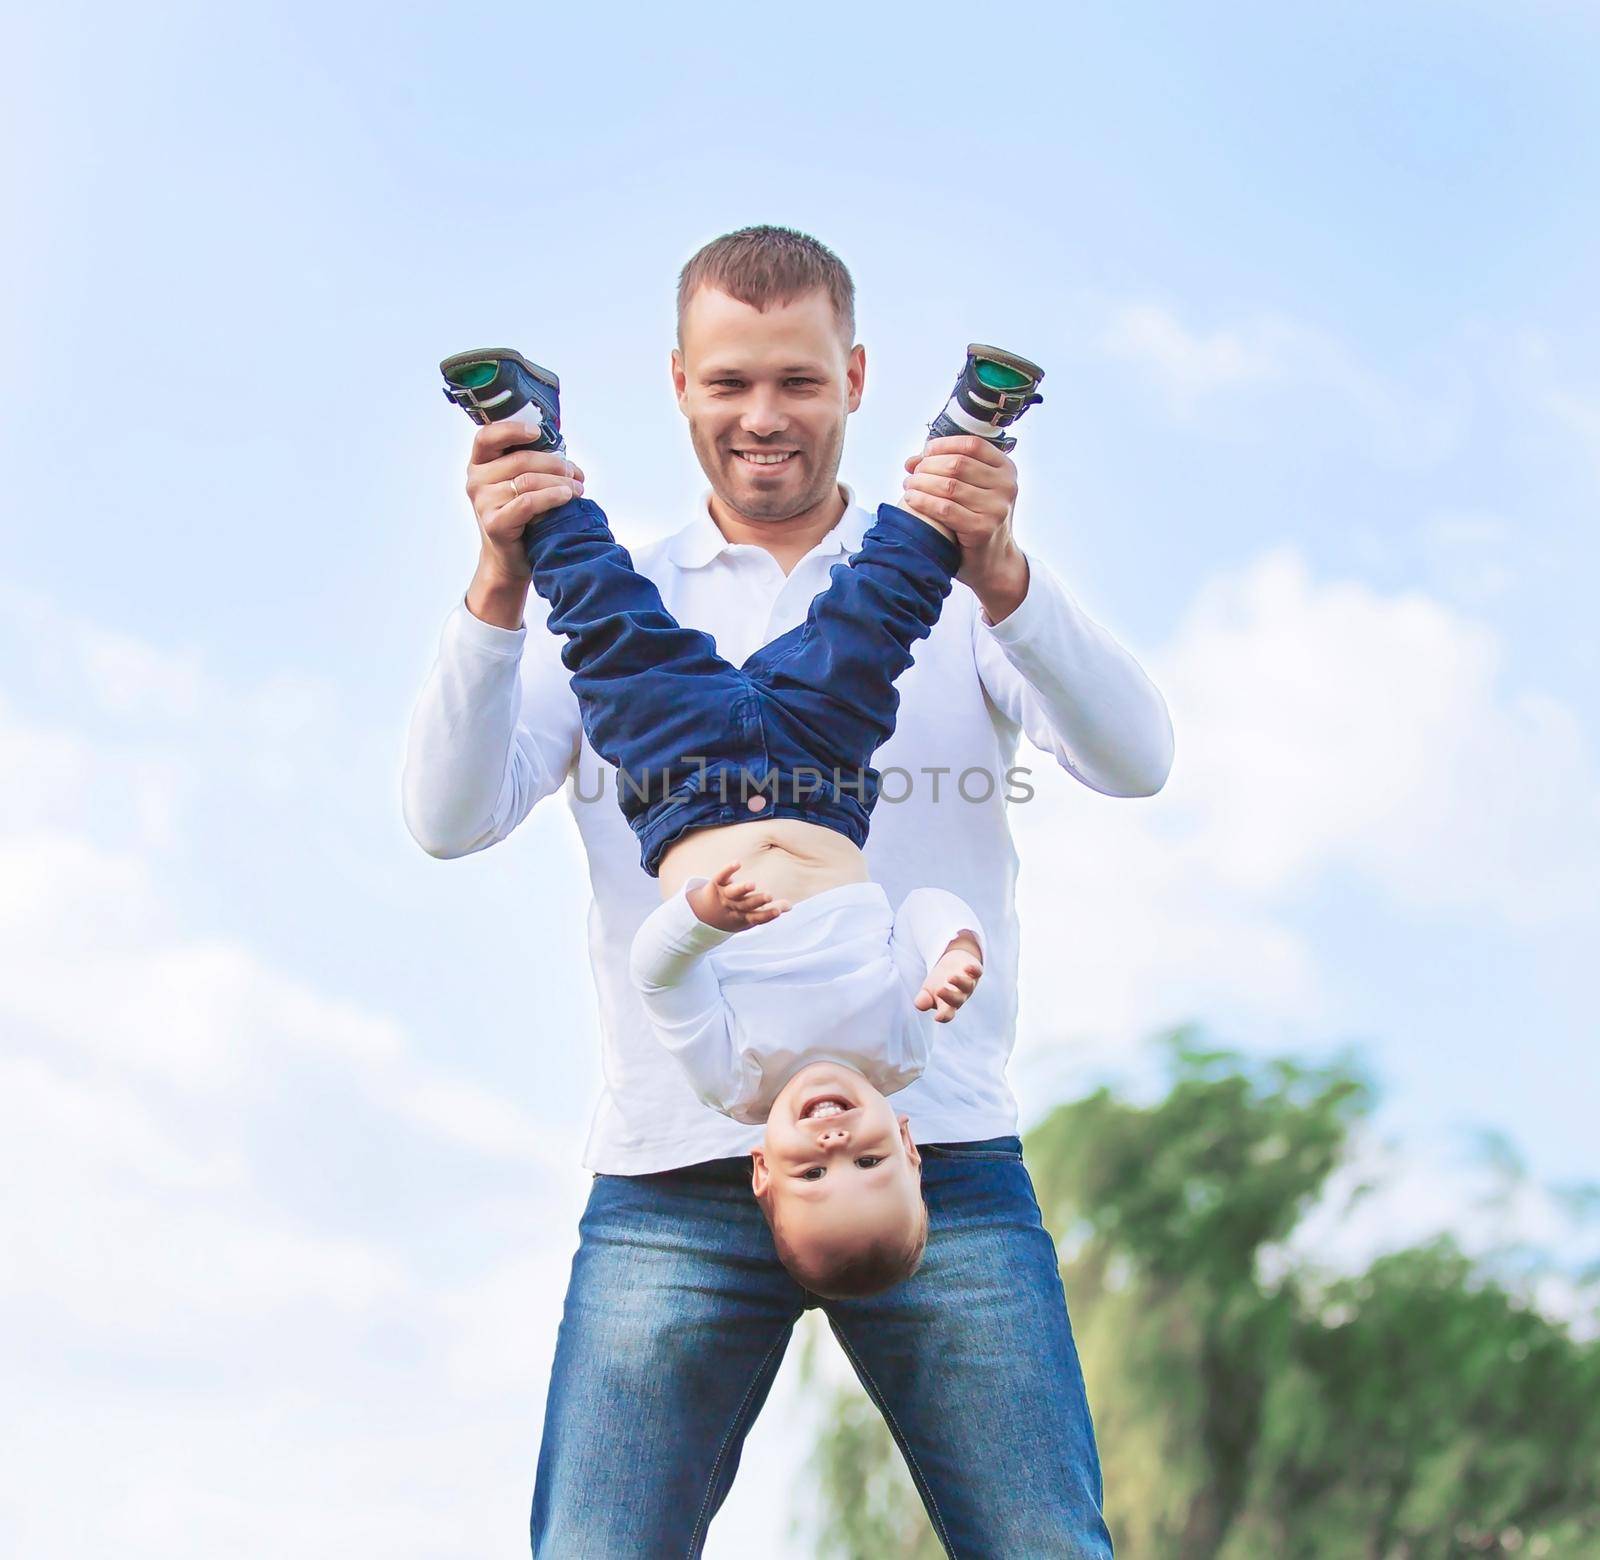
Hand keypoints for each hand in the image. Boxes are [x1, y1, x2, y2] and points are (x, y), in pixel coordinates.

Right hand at [465, 419, 585, 586]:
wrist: (510, 558)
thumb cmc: (520, 516)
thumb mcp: (520, 483)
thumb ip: (531, 463)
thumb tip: (562, 450)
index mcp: (480, 463)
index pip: (488, 436)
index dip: (513, 429)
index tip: (538, 432)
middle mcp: (476, 480)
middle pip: (520, 459)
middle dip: (555, 464)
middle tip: (575, 473)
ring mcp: (483, 502)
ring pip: (528, 481)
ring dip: (559, 482)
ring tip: (577, 489)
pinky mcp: (495, 523)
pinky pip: (528, 503)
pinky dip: (551, 497)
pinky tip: (566, 497)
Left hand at [688, 862, 792, 933]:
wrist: (701, 915)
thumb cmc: (732, 916)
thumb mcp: (749, 918)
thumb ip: (770, 911)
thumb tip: (791, 906)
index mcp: (743, 917)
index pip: (756, 917)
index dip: (767, 915)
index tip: (778, 911)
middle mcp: (733, 907)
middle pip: (746, 904)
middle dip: (757, 900)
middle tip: (769, 896)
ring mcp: (724, 895)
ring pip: (734, 892)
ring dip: (742, 888)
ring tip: (752, 884)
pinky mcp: (716, 884)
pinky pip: (722, 876)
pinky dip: (728, 870)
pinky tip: (738, 863)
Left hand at [900, 436, 1028, 616]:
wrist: (992, 560)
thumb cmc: (977, 520)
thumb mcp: (972, 489)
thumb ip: (947, 469)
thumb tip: (912, 460)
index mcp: (1006, 469)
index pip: (971, 445)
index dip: (943, 445)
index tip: (925, 453)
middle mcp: (1006, 486)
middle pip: (957, 464)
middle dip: (928, 467)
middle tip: (912, 475)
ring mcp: (996, 508)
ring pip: (948, 485)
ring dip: (921, 483)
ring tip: (908, 486)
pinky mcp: (982, 528)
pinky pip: (944, 508)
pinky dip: (923, 501)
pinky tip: (911, 500)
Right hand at [915, 934, 983, 1022]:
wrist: (954, 967)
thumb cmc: (939, 984)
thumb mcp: (927, 991)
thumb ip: (923, 1000)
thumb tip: (920, 1005)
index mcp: (948, 1005)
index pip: (947, 1014)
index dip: (944, 1016)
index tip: (938, 1017)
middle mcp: (960, 996)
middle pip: (957, 999)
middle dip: (949, 996)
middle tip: (939, 990)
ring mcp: (968, 983)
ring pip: (967, 986)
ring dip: (960, 982)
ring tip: (950, 978)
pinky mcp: (975, 971)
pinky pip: (977, 972)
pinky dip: (974, 970)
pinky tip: (968, 967)